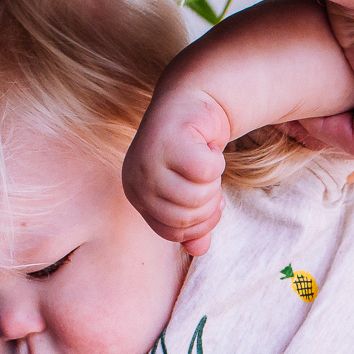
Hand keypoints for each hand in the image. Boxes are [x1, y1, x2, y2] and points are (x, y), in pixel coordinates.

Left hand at [121, 87, 233, 255]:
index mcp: (137, 195)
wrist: (191, 102)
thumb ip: (194, 224)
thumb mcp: (190, 192)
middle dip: (210, 204)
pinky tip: (208, 147)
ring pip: (195, 197)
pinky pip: (206, 173)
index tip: (213, 201)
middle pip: (185, 218)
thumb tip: (199, 251)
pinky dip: (217, 163)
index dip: (201, 223)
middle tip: (211, 180)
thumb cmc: (189, 152)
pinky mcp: (170, 139)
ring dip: (214, 182)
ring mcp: (149, 159)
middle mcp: (136, 178)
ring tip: (207, 162)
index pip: (172, 232)